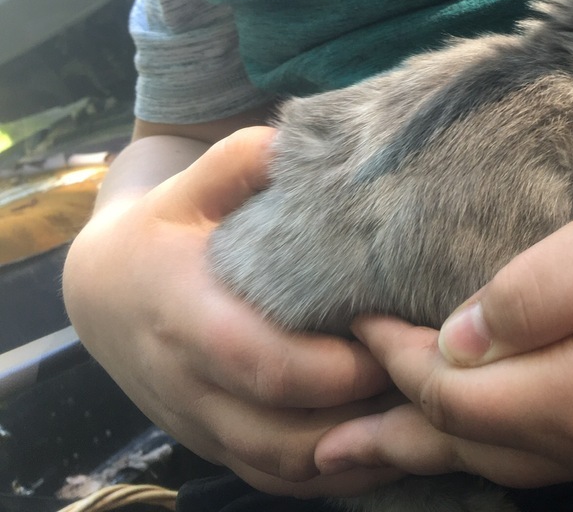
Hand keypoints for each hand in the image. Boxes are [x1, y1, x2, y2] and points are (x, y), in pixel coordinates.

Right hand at [63, 127, 402, 496]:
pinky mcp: (212, 443)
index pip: (264, 363)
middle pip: (283, 431)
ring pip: (283, 465)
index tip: (396, 337)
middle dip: (363, 414)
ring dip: (357, 451)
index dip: (338, 367)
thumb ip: (241, 160)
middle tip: (425, 377)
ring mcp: (198, 423)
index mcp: (183, 313)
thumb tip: (298, 142)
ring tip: (419, 414)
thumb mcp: (191, 183)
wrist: (101, 289)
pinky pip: (274, 478)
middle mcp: (187, 383)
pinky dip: (333, 473)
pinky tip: (385, 444)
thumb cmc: (163, 228)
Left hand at [314, 160, 572, 486]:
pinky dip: (491, 450)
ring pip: (508, 462)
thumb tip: (461, 336)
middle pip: (472, 445)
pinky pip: (548, 458)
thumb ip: (539, 291)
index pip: (459, 390)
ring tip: (380, 452)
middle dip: (393, 434)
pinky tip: (479, 439)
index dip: (397, 359)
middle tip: (318, 448)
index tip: (352, 319)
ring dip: (437, 452)